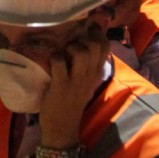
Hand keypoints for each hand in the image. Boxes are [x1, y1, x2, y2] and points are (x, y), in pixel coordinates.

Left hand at [38, 27, 106, 147]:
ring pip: (81, 52)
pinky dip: (54, 58)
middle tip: (73, 43)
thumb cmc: (71, 102)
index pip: (106, 46)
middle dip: (84, 38)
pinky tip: (53, 62)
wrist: (62, 127)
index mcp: (96, 73)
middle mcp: (89, 75)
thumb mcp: (86, 83)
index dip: (97, 33)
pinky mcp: (61, 85)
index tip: (87, 30)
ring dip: (71, 48)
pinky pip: (59, 61)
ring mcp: (76, 80)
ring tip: (64, 53)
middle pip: (95, 45)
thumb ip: (88, 66)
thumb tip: (84, 43)